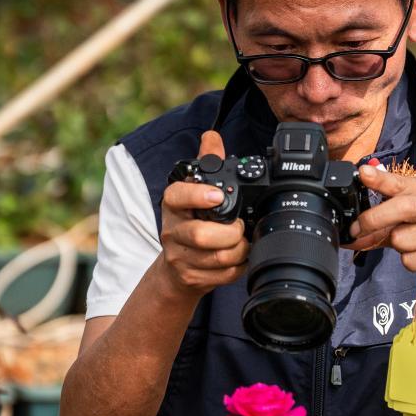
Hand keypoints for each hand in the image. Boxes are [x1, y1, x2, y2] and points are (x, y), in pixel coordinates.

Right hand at [159, 130, 249, 297]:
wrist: (175, 270)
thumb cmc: (189, 224)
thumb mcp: (193, 192)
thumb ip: (206, 163)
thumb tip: (211, 136)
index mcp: (173, 205)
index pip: (177, 196)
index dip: (198, 195)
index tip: (218, 196)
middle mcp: (172, 231)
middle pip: (202, 234)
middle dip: (230, 233)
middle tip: (239, 228)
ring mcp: (179, 257)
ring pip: (217, 258)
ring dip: (239, 251)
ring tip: (243, 243)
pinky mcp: (190, 278)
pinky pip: (222, 275)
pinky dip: (238, 268)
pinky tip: (239, 259)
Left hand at [346, 164, 415, 297]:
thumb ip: (387, 222)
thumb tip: (354, 232)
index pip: (401, 183)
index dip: (380, 179)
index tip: (362, 173)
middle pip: (400, 207)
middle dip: (372, 220)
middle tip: (356, 230)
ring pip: (400, 239)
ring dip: (399, 248)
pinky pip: (409, 260)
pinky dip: (410, 263)